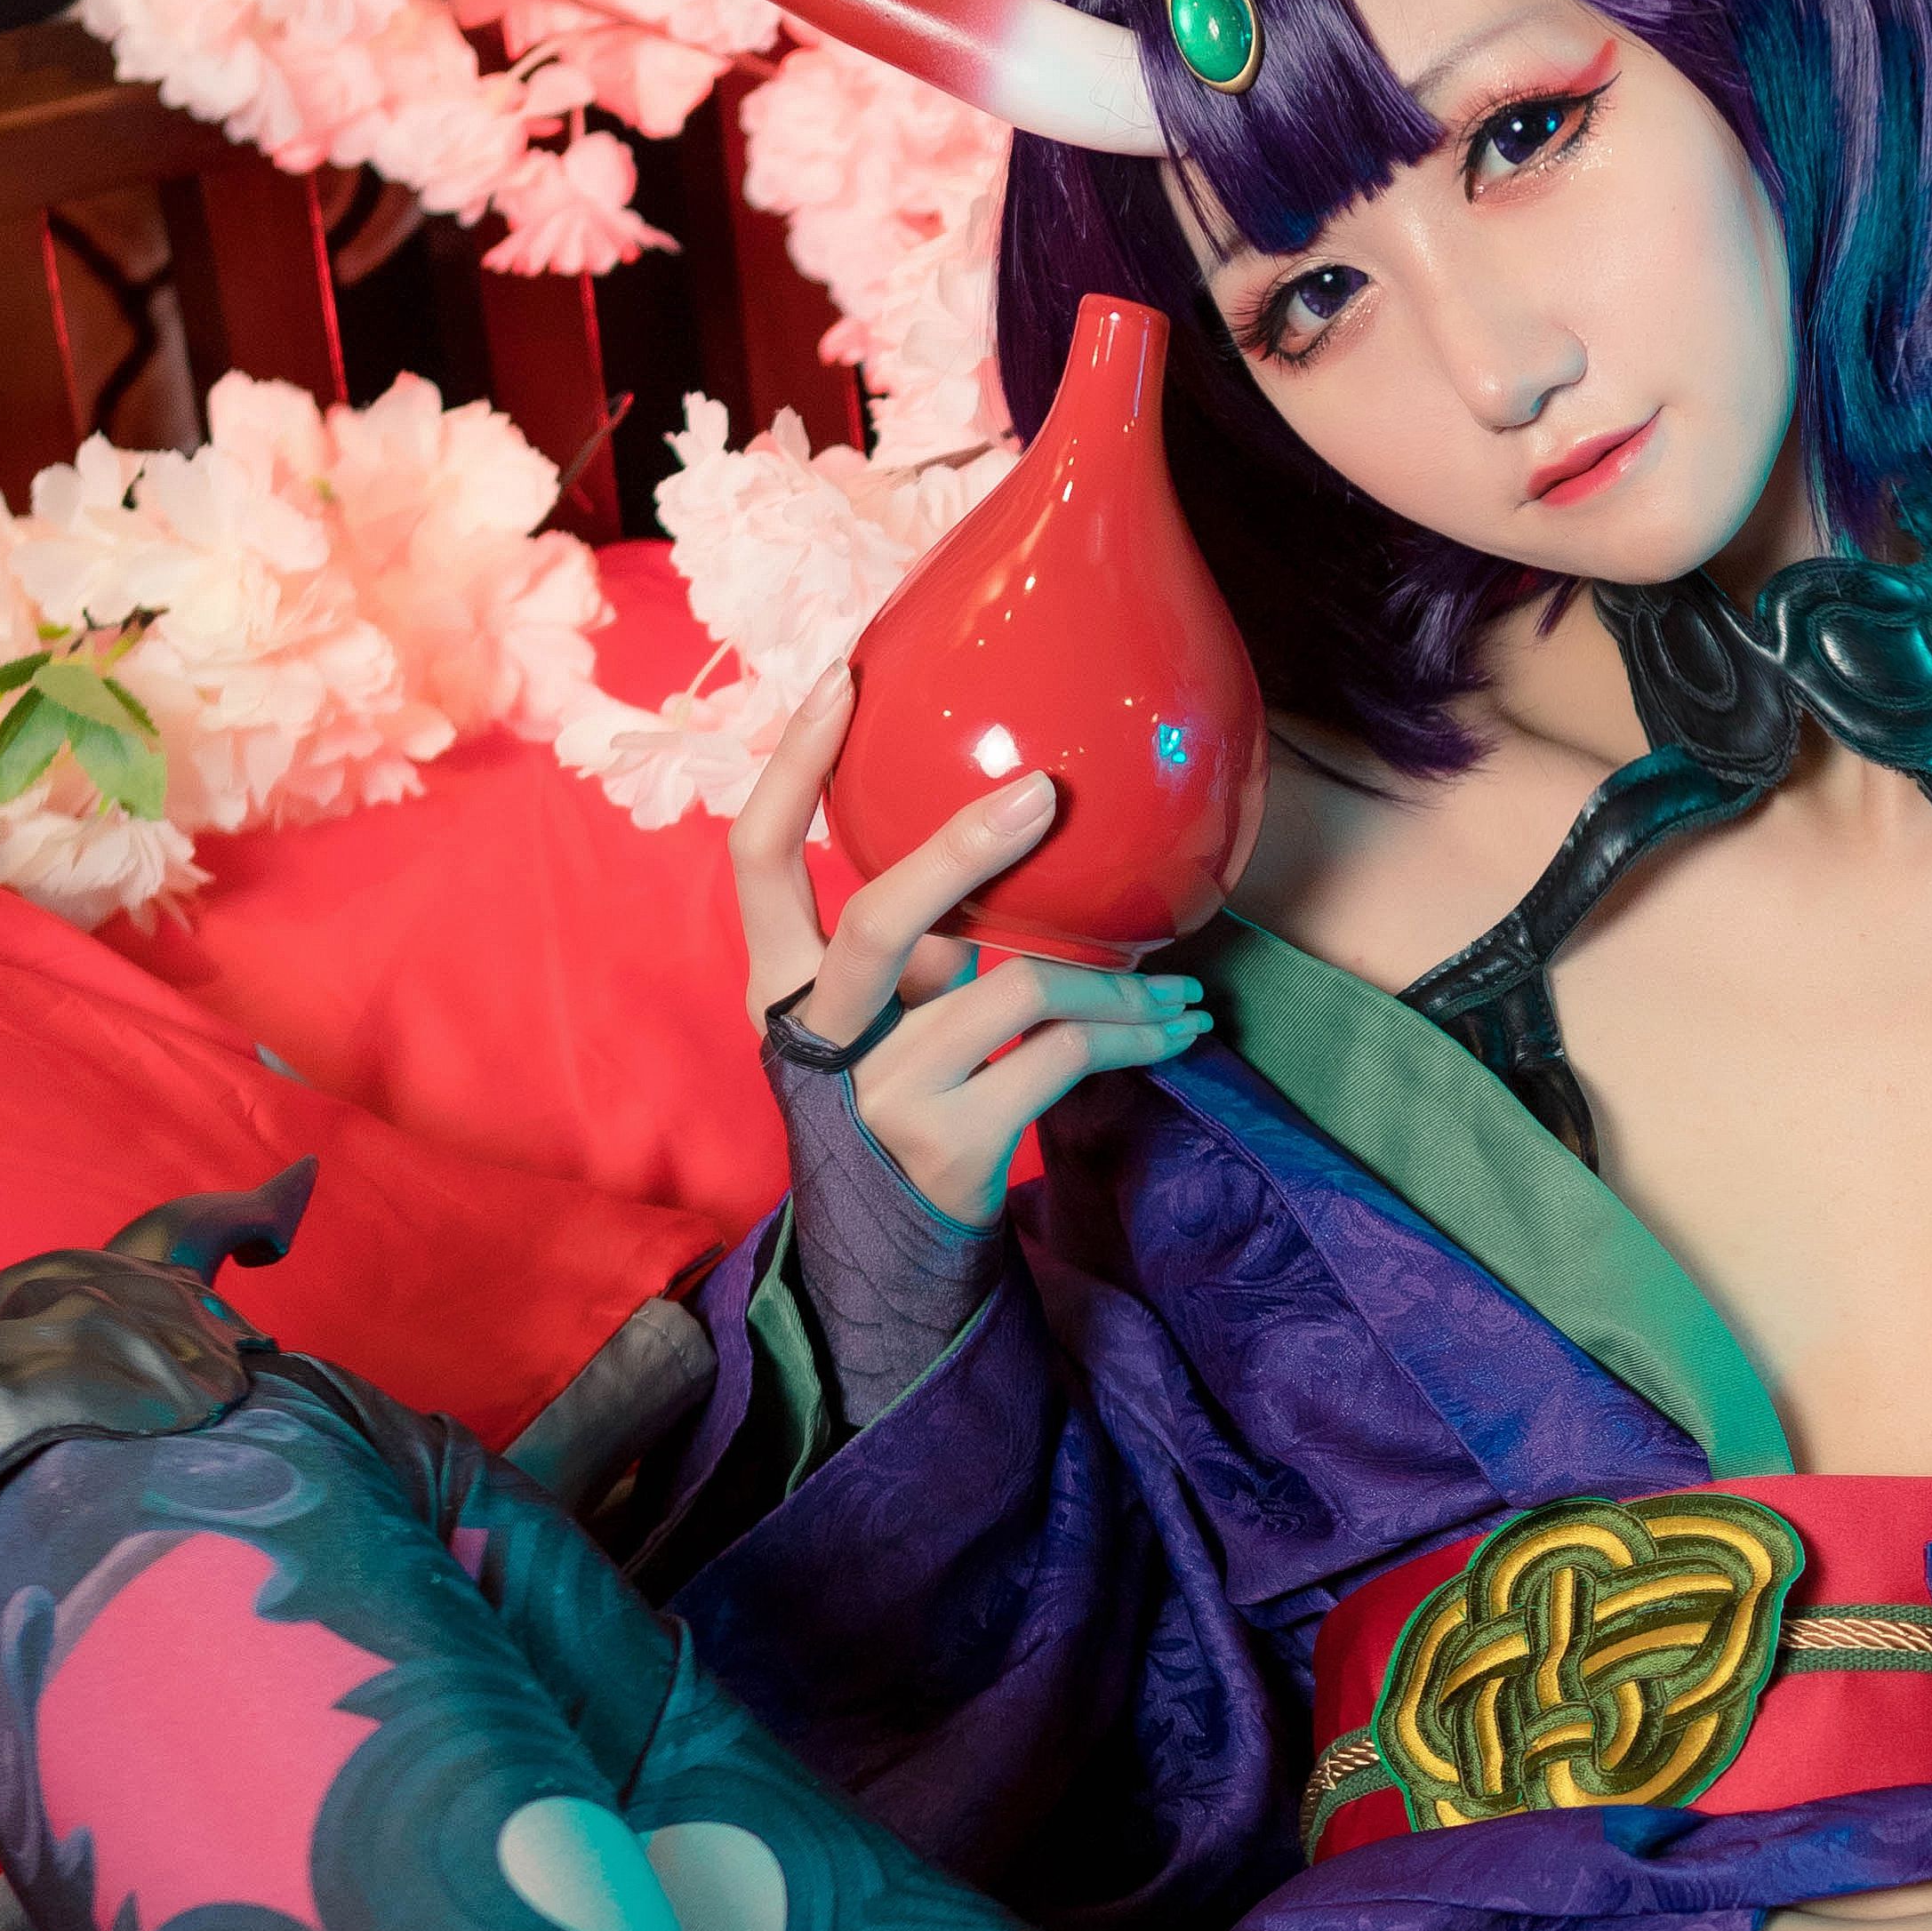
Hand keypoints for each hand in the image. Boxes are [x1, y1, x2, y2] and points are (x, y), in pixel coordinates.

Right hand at [732, 668, 1209, 1232]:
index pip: (756, 857)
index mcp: (780, 983)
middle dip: (962, 847)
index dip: (791, 765)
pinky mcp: (950, 1143)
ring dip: (1114, 979)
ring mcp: (878, 1095)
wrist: (899, 1252)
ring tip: (1175, 986)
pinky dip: (1133, 1035)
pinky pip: (1064, 1053)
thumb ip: (918, 936)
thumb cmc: (909, 1096)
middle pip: (878, 917)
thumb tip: (1020, 814)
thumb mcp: (887, 1015)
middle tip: (1044, 793)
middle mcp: (815, 1035)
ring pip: (1013, 986)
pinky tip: (1172, 1032)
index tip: (845, 678)